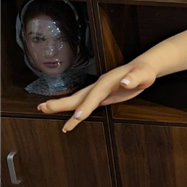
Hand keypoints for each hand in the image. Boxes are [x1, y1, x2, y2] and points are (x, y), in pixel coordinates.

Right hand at [37, 61, 156, 132]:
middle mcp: (99, 85)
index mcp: (107, 81)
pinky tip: (69, 118)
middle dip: (62, 103)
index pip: (94, 95)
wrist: (143, 68)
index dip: (86, 106)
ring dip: (61, 105)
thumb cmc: (144, 72)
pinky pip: (85, 104)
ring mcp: (98, 90)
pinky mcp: (101, 95)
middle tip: (44, 108)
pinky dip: (75, 110)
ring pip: (77, 99)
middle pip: (78, 96)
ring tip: (43, 109)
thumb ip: (135, 78)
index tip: (77, 116)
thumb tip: (127, 81)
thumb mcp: (143, 74)